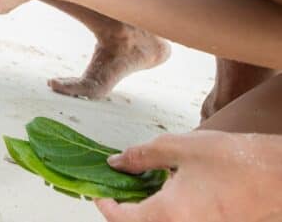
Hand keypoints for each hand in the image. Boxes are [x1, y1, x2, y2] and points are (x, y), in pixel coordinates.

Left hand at [95, 131, 281, 221]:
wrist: (279, 176)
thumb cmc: (236, 162)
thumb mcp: (179, 148)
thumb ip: (141, 156)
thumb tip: (116, 163)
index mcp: (170, 215)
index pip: (122, 220)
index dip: (105, 206)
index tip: (98, 194)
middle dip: (124, 214)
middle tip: (118, 193)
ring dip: (146, 215)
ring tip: (143, 192)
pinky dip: (167, 216)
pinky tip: (170, 197)